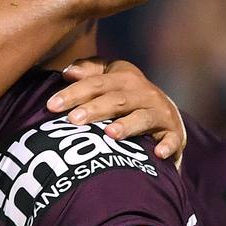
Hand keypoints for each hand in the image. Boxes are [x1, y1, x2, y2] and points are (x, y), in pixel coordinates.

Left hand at [47, 58, 186, 161]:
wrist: (166, 117)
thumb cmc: (126, 100)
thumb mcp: (110, 81)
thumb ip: (89, 74)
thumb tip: (67, 72)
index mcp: (124, 77)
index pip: (96, 83)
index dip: (73, 93)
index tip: (51, 106)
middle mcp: (144, 92)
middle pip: (115, 99)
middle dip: (94, 109)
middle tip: (72, 120)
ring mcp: (160, 112)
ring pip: (142, 117)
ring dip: (127, 125)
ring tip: (109, 134)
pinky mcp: (174, 133)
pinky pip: (171, 139)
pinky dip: (167, 145)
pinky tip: (157, 154)